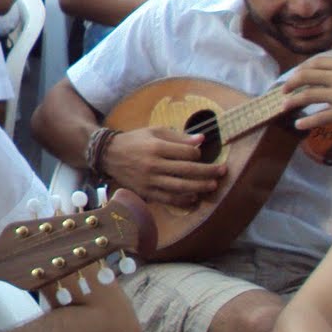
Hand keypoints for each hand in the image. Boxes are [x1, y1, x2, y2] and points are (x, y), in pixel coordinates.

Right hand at [101, 126, 223, 206]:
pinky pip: (169, 199)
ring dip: (200, 187)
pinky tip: (194, 197)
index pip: (186, 153)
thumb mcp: (154, 131)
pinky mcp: (146, 192)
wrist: (108, 155)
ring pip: (181, 187)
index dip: (198, 153)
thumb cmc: (134, 140)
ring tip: (213, 185)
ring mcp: (150, 180)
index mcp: (156, 147)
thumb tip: (201, 140)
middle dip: (208, 171)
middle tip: (222, 171)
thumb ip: (178, 136)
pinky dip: (184, 200)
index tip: (201, 154)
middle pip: (188, 170)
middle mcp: (153, 165)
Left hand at [282, 55, 331, 128]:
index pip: (316, 62)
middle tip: (284, 90)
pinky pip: (319, 117)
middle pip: (305, 77)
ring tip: (284, 106)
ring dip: (292, 101)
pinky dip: (306, 121)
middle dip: (291, 83)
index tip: (295, 75)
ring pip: (307, 96)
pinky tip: (299, 124)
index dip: (301, 69)